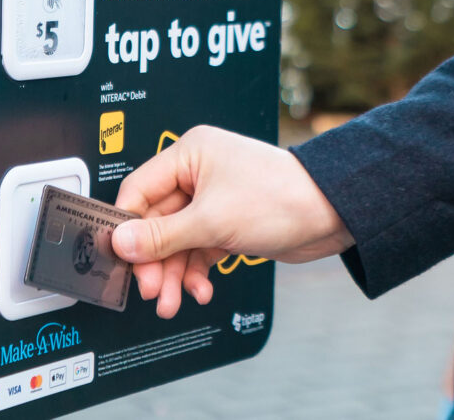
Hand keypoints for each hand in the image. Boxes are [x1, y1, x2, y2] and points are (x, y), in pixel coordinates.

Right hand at [112, 125, 353, 317]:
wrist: (332, 215)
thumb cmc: (282, 198)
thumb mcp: (211, 220)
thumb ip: (162, 235)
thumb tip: (123, 242)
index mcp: (190, 154)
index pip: (139, 190)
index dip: (128, 227)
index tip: (121, 257)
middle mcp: (198, 174)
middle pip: (157, 222)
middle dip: (155, 260)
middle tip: (152, 289)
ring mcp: (213, 200)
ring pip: (177, 240)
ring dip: (174, 273)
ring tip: (172, 301)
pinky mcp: (227, 222)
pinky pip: (198, 249)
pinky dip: (196, 271)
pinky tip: (199, 289)